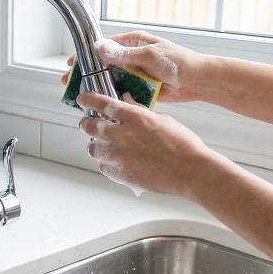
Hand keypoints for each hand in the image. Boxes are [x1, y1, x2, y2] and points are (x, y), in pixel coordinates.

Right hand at [61, 31, 208, 102]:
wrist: (200, 81)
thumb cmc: (181, 63)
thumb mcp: (151, 56)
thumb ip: (126, 54)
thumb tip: (100, 48)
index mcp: (134, 42)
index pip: (103, 47)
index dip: (85, 55)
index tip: (70, 63)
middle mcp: (132, 56)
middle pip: (102, 64)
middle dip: (85, 73)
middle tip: (68, 83)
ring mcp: (135, 73)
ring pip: (109, 80)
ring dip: (95, 87)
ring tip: (79, 95)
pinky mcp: (140, 88)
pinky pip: (121, 92)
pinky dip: (109, 98)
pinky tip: (98, 105)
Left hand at [76, 90, 215, 195]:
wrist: (190, 171)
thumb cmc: (182, 144)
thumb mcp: (162, 119)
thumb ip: (139, 110)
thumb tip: (126, 100)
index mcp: (134, 117)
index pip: (101, 103)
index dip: (88, 99)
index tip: (83, 99)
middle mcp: (121, 134)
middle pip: (89, 126)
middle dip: (86, 123)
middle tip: (88, 124)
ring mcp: (118, 156)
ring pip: (93, 148)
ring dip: (96, 145)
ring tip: (105, 146)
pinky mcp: (119, 174)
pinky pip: (103, 167)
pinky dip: (107, 163)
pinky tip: (118, 162)